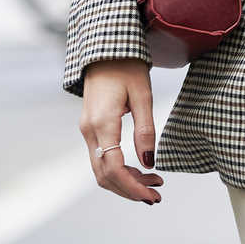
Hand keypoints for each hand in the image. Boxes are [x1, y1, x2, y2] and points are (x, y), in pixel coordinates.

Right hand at [79, 58, 164, 203]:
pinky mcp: (91, 128)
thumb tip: (150, 163)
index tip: (153, 194)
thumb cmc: (127, 66)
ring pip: (101, 169)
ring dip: (125, 181)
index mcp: (102, 123)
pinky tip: (139, 169)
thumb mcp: (143, 95)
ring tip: (153, 183)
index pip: (114, 168)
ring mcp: (87, 130)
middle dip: (130, 190)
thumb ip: (145, 130)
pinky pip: (102, 157)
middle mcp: (89, 130)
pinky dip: (119, 170)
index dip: (133, 186)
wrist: (105, 48)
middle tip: (157, 195)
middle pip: (105, 175)